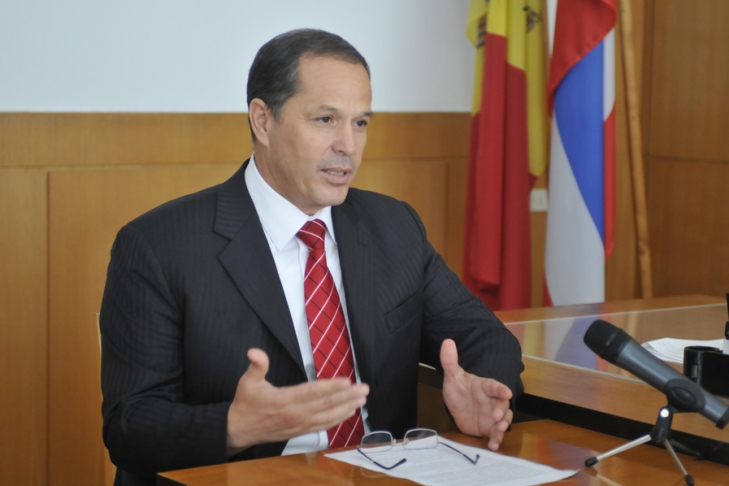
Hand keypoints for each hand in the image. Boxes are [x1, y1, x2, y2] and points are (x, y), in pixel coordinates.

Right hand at [227, 348, 368, 451]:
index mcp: (285, 400)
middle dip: (347, 396)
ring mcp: (300, 425)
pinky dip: (338, 420)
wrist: (239, 430)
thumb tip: (254, 352)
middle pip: (326, 405)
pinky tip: (349, 412)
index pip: (312, 392)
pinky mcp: (301, 431)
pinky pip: (323, 426)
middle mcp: (296, 414)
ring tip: (362, 400)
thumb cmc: (246, 404)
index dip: (331, 387)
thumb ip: (256, 366)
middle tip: (364, 389)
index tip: (347, 381)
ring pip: (328, 417)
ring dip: (347, 407)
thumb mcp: (247, 382)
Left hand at [440, 339, 512, 450]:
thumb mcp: (452, 376)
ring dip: (503, 425)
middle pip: (502, 404)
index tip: (507, 392)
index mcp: (484, 387)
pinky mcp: (489, 428)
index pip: (494, 386)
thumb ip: (450, 361)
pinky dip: (496, 439)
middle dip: (502, 410)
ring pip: (503, 420)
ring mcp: (492, 415)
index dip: (501, 389)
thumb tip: (447, 342)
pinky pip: (495, 434)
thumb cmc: (458, 389)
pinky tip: (493, 445)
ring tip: (499, 429)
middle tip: (497, 416)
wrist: (455, 406)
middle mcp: (492, 401)